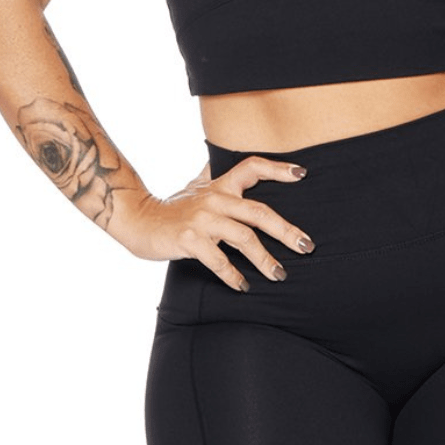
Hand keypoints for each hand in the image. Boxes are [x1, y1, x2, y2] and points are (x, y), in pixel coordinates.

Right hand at [116, 157, 315, 290]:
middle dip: (286, 230)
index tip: (302, 174)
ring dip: (265, 259)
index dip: (278, 169)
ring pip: (244, 238)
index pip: (252, 168)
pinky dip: (233, 275)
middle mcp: (215, 199)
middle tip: (307, 246)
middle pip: (259, 212)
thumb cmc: (172, 206)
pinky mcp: (189, 240)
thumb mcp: (196, 186)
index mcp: (220, 185)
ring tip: (279, 274)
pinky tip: (244, 286)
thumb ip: (213, 175)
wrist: (138, 219)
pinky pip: (218, 260)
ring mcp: (202, 219)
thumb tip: (221, 158)